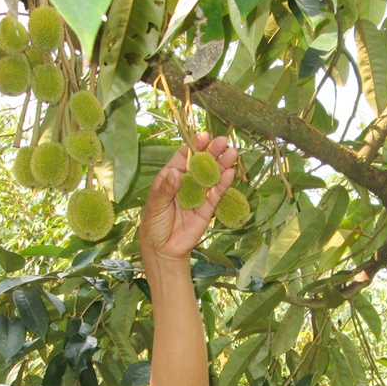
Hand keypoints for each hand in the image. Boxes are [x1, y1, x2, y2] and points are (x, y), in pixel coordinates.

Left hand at [139, 132, 237, 261]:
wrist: (163, 249)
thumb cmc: (154, 223)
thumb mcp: (156, 205)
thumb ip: (166, 189)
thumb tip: (175, 173)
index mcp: (171, 177)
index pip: (183, 158)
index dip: (194, 147)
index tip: (203, 136)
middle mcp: (186, 183)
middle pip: (201, 164)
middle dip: (211, 152)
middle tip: (222, 141)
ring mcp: (198, 195)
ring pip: (211, 177)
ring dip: (222, 165)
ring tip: (232, 153)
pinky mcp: (207, 209)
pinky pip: (216, 194)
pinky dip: (223, 184)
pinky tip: (230, 173)